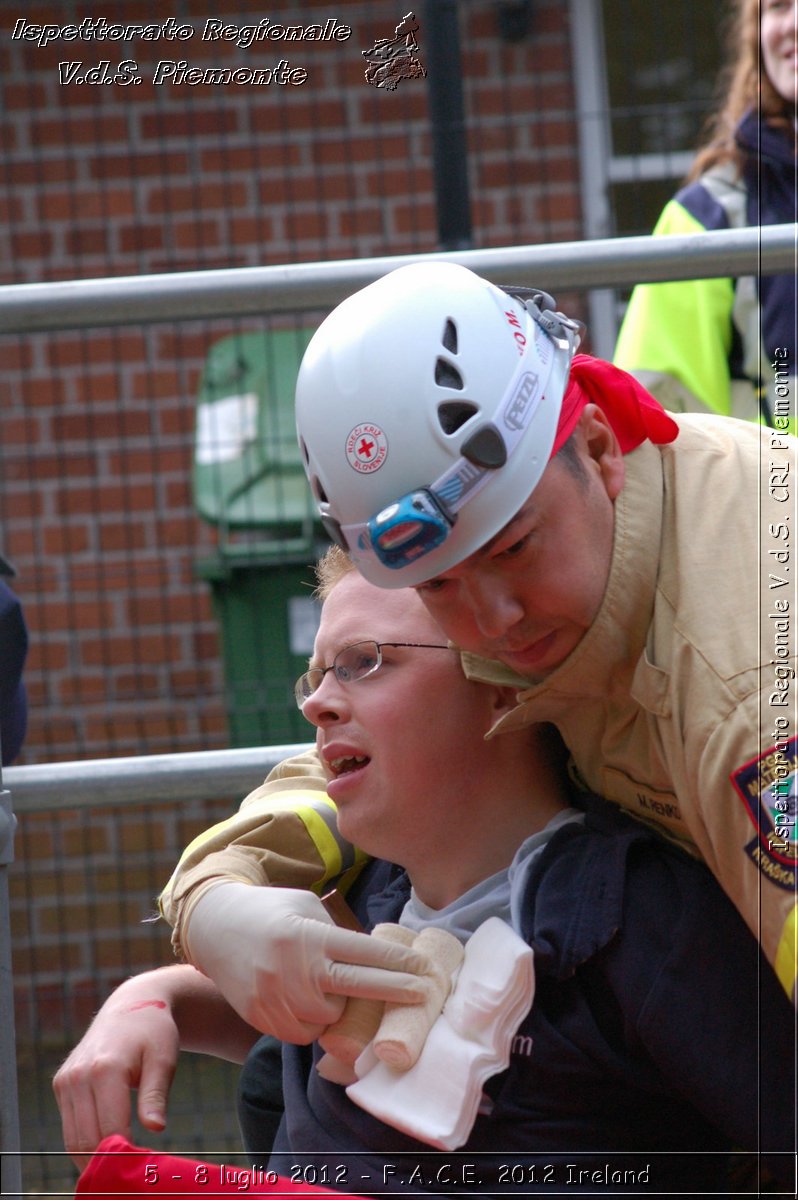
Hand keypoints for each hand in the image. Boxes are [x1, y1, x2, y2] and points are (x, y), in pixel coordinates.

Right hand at [53, 976, 179, 1169]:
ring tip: (120, 1168)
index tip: (143, 1167)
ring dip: (93, 1159)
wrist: (131, 1007)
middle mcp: (79, 1076)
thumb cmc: (154, 1033)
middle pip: (86, 1140)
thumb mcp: (164, 1059)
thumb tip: (155, 1129)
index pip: (110, 1130)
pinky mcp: (61, 1085)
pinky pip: (70, 1126)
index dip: (126, 1156)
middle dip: (107, 1164)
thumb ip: (155, 1095)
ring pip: (73, 1139)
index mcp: (105, 1069)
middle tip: (132, 1175)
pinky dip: (85, 1143)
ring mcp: (66, 1081)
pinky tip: (107, 1150)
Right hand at [185, 884, 429, 1043]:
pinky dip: (315, 1021)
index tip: (426, 969)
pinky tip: (312, 1001)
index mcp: (310, 936)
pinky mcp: (263, 1019)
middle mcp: (295, 970)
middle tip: (426, 993)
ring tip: (339, 988)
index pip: (365, 954)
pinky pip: (305, 1032)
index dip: (399, 964)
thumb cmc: (270, 911)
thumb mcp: (306, 906)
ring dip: (344, 1007)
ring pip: (331, 1018)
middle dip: (397, 992)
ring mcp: (277, 999)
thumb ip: (336, 934)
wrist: (213, 928)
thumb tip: (372, 958)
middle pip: (359, 989)